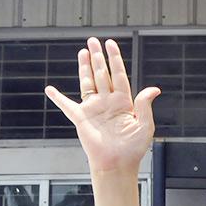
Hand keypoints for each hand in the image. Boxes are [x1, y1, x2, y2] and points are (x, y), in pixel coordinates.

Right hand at [45, 37, 160, 172]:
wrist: (117, 164)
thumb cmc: (133, 149)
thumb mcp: (144, 125)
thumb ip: (145, 105)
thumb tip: (154, 89)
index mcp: (124, 102)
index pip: (119, 75)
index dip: (115, 59)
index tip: (111, 44)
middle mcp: (108, 102)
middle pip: (102, 74)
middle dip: (98, 57)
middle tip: (93, 41)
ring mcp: (94, 109)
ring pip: (88, 82)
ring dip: (85, 67)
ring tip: (83, 52)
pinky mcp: (81, 119)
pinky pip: (67, 106)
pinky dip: (58, 98)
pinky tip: (50, 90)